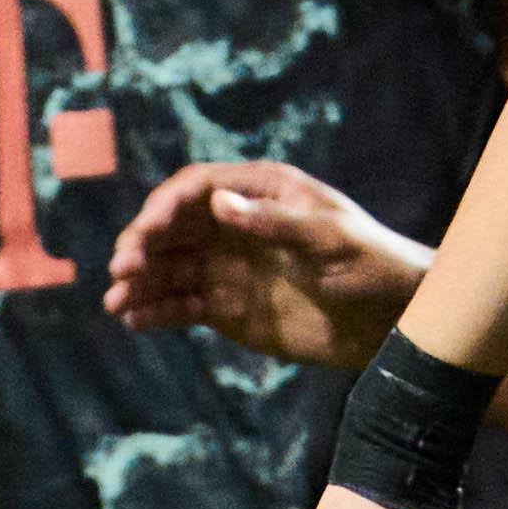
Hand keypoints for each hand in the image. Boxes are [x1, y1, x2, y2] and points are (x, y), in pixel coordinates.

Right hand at [104, 161, 425, 369]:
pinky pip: (181, 305)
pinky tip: (133, 319)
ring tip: (116, 302)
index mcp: (261, 191)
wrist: (391, 320)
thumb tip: (220, 202)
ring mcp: (228, 266)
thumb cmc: (372, 264)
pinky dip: (155, 311)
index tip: (148, 231)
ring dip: (139, 281)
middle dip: (142, 244)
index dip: (166, 205)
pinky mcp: (228, 306)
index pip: (197, 188)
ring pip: (170, 268)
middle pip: (173, 227)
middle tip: (123, 269)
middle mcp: (236, 225)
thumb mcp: (330, 238)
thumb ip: (276, 222)